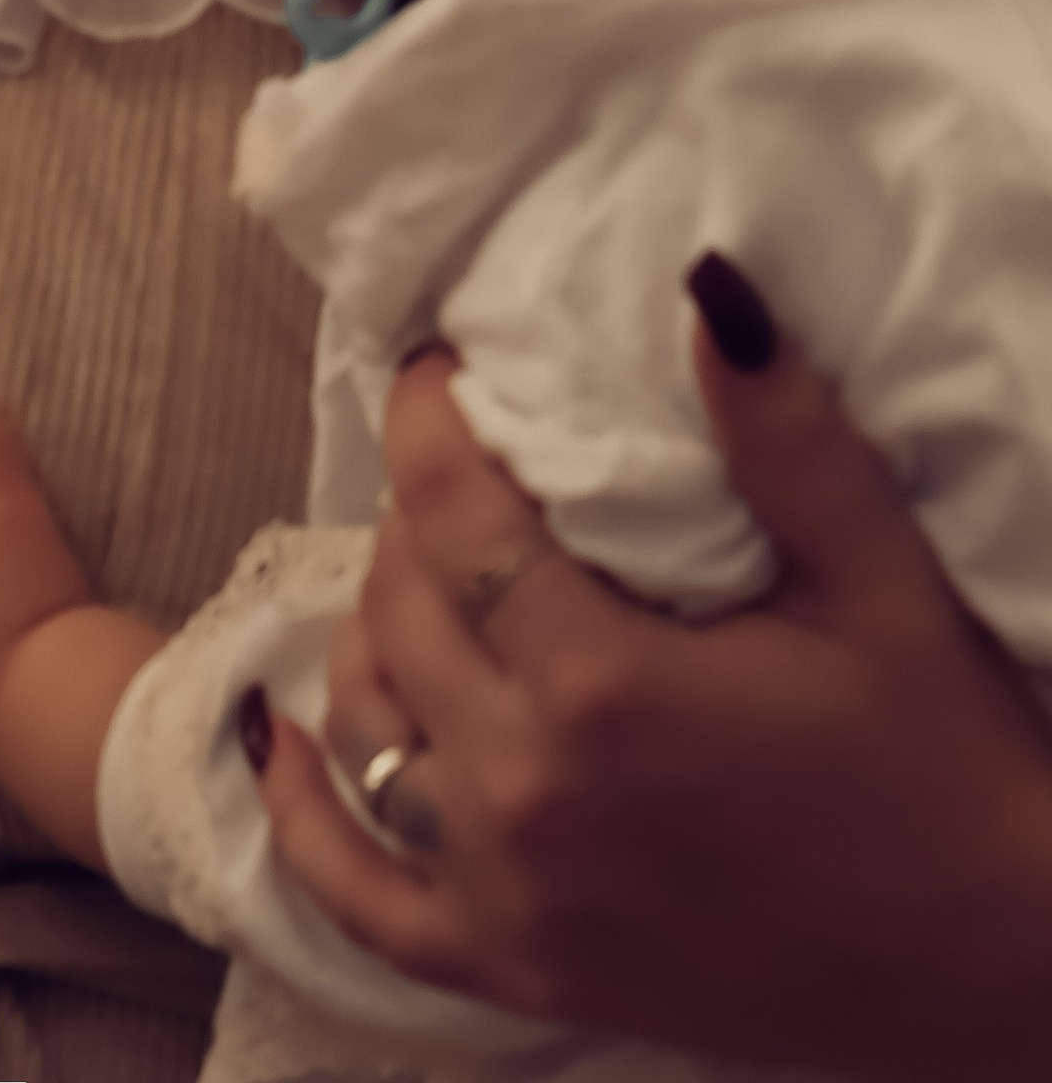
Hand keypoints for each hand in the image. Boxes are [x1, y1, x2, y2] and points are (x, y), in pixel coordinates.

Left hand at [256, 288, 1051, 1079]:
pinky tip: (278, 736)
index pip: (453, 510)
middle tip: (470, 466)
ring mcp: (512, 898)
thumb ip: (782, 437)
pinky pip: (362, 900)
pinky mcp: (520, 975)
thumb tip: (707, 284)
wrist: (999, 975)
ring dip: (373, 635)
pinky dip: (305, 817)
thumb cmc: (944, 773)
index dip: (430, 415)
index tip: (441, 365)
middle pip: (399, 604)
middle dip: (418, 513)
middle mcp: (529, 793)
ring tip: (425, 572)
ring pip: (367, 724)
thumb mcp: (879, 588)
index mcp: (604, 687)